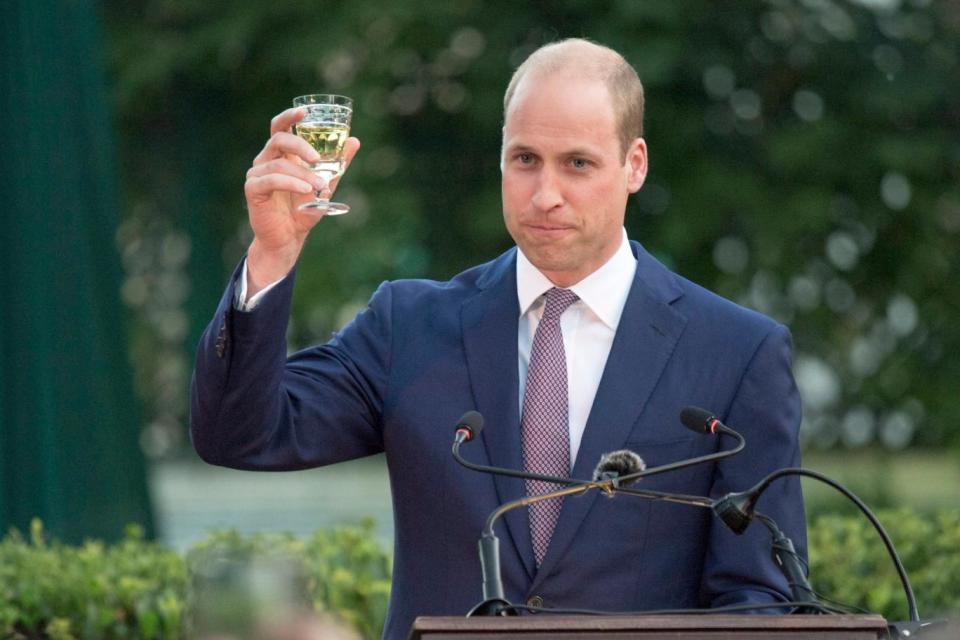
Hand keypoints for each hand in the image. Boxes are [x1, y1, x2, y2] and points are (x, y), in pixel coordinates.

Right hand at [243, 107, 360, 293]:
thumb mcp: (326, 184)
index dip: (290, 117)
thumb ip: (338, 164)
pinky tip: (307, 191)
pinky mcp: (253, 190)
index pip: (280, 127)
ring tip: (319, 186)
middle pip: (278, 139)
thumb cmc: (304, 210)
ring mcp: (257, 174)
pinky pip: (272, 180)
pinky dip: (291, 183)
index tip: (305, 111)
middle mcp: (266, 160)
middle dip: (299, 145)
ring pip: (279, 164)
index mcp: (282, 155)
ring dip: (303, 174)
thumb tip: (354, 141)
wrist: (289, 238)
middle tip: (317, 158)